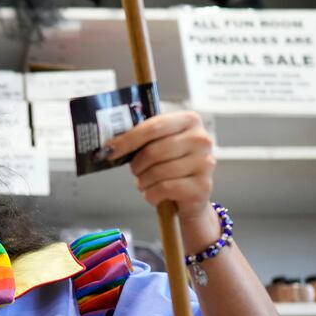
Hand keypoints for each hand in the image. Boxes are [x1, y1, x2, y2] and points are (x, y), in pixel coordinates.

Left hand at [107, 112, 220, 248]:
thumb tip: (110, 144)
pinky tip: (154, 194)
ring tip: (146, 183)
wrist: (192, 195)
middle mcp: (201, 139)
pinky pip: (164, 189)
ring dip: (143, 182)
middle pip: (153, 151)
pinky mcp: (202, 187)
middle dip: (137, 165)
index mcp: (190, 120)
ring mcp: (205, 163)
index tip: (110, 150)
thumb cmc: (171, 165)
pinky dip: (151, 195)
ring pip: (157, 172)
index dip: (128, 139)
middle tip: (135, 171)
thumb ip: (143, 138)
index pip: (153, 127)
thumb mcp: (160, 144)